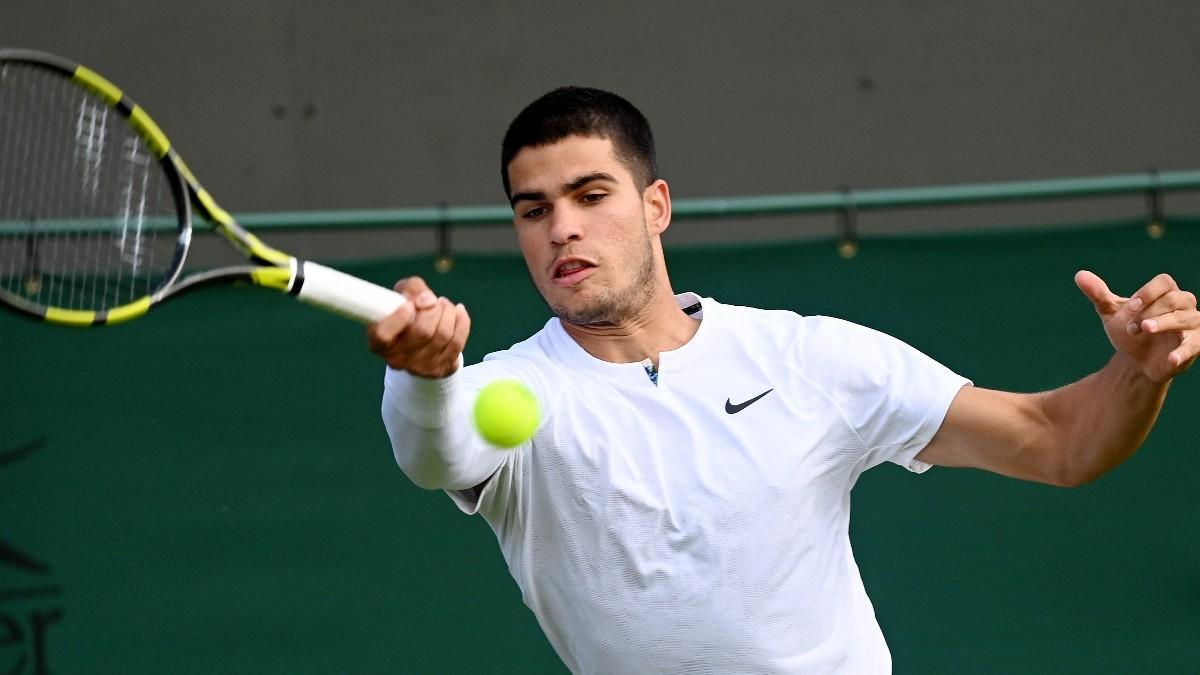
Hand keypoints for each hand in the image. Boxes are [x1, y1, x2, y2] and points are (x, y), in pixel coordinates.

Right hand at [366, 276, 469, 377]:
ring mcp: (421, 367)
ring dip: (448, 312)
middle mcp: (397, 359)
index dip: (399, 317)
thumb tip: (428, 300)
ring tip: (444, 305)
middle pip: (422, 331)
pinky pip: (457, 342)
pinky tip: (457, 311)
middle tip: (433, 301)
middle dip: (433, 309)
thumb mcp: (401, 296)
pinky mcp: (442, 369)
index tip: (409, 305)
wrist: (419, 343)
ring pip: (443, 335)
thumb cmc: (406, 315)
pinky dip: (462, 321)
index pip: (383, 334)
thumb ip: (411, 289)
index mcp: (379, 342)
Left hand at [1075, 270, 1198, 382]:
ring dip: (1163, 324)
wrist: (1136, 362)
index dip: (1147, 292)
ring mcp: (1192, 324)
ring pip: (1186, 318)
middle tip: (1131, 327)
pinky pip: (1195, 344)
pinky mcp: (1196, 344)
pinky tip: (1171, 359)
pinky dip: (1184, 351)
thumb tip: (1079, 275)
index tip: (1130, 306)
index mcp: (1166, 292)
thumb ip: (1099, 295)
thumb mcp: (1112, 314)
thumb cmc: (1129, 332)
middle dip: (1150, 311)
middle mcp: (1184, 304)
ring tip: (1144, 330)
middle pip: (1174, 299)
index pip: (1163, 282)